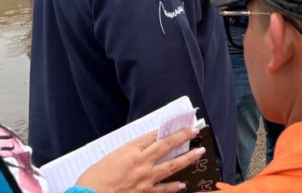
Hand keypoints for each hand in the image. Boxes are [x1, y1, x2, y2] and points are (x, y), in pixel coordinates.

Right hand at [75, 128, 203, 192]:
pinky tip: (182, 184)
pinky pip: (163, 190)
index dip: (167, 129)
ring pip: (171, 167)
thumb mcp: (112, 156)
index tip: (178, 124)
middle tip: (195, 131)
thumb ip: (131, 149)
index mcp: (131, 152)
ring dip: (187, 159)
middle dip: (183, 137)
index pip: (154, 136)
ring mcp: (145, 181)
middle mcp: (141, 165)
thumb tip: (148, 142)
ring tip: (198, 153)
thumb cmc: (94, 178)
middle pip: (167, 147)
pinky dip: (173, 187)